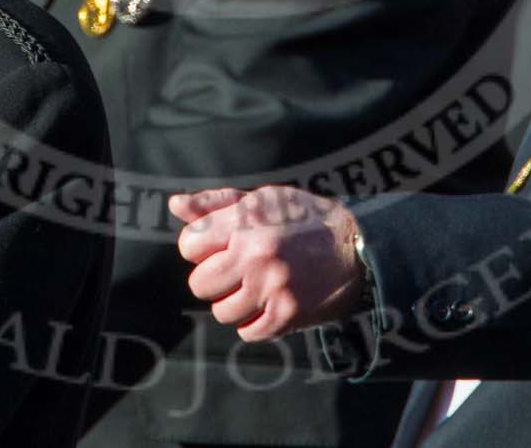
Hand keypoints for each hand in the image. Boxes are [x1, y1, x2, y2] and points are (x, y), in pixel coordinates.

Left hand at [170, 186, 363, 341]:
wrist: (357, 249)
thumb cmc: (305, 218)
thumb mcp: (264, 199)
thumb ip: (216, 204)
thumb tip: (173, 205)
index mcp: (245, 223)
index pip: (189, 245)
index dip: (201, 248)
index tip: (220, 247)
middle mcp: (255, 256)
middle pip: (199, 284)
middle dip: (214, 279)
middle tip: (237, 271)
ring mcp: (271, 288)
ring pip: (221, 312)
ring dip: (234, 303)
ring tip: (255, 288)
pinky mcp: (286, 316)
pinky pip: (247, 331)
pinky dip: (253, 322)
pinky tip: (268, 305)